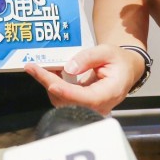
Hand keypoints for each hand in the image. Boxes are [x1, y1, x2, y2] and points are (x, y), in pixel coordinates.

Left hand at [24, 45, 146, 115]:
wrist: (125, 70)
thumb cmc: (119, 61)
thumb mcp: (107, 51)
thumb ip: (88, 58)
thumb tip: (69, 68)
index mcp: (109, 93)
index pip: (85, 98)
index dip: (66, 91)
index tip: (51, 82)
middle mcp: (98, 105)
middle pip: (68, 100)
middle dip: (49, 83)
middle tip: (33, 68)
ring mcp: (89, 107)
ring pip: (62, 101)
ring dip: (48, 84)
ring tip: (37, 68)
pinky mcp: (81, 104)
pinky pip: (63, 98)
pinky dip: (53, 85)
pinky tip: (46, 73)